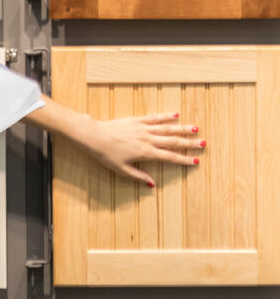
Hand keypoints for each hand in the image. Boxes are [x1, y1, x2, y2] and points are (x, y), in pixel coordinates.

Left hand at [82, 112, 204, 186]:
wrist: (95, 136)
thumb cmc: (106, 155)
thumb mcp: (121, 170)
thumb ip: (138, 176)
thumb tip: (152, 184)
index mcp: (146, 153)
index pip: (170, 157)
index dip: (184, 159)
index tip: (196, 161)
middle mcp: (148, 139)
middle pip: (173, 141)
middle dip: (189, 143)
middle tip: (203, 143)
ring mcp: (143, 128)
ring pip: (166, 128)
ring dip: (182, 128)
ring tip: (195, 128)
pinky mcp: (136, 120)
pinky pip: (154, 117)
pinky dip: (165, 116)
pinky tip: (175, 114)